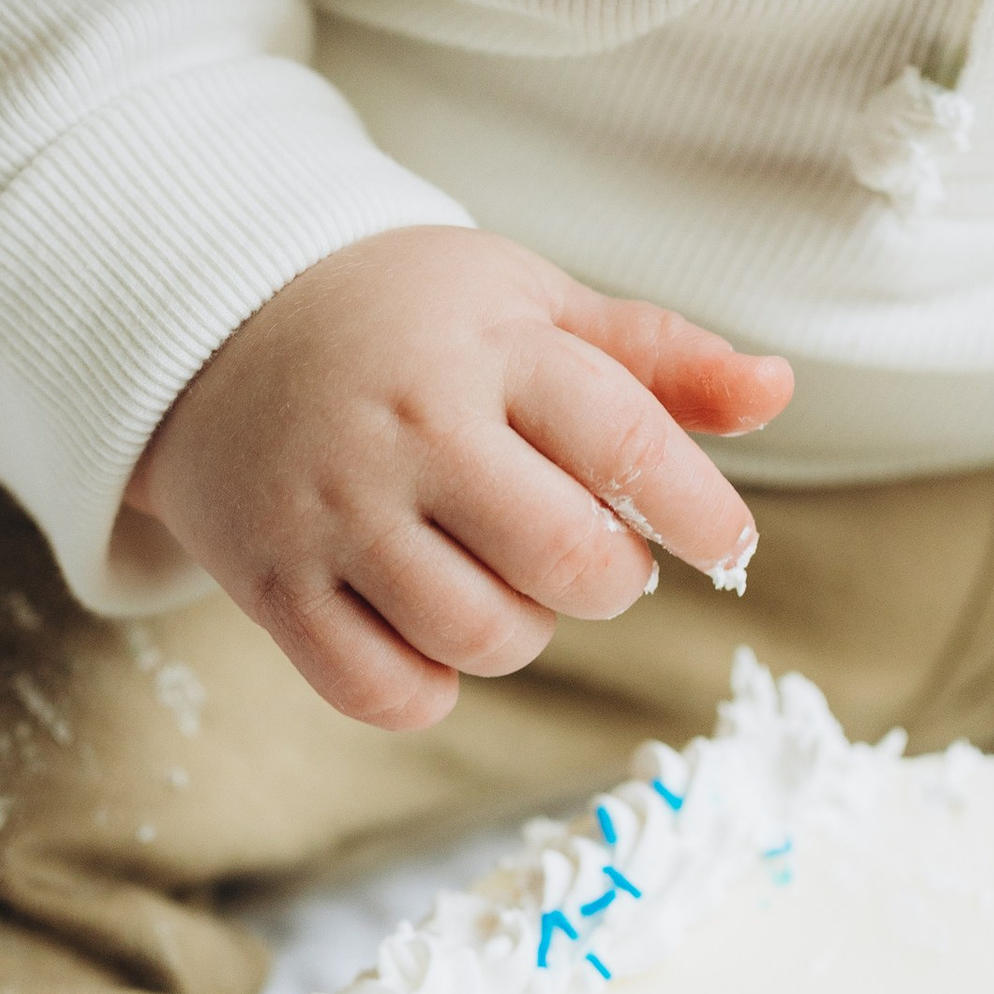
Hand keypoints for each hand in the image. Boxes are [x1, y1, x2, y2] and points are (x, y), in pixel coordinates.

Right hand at [126, 228, 792, 729]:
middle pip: (567, 563)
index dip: (700, 513)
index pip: (631, 446)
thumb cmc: (409, 320)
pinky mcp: (273, 585)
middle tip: (590, 552)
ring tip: (501, 577)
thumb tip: (777, 390)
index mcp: (491, 349)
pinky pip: (384, 692)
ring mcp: (332, 513)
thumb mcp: (532, 301)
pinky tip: (429, 627)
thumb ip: (657, 356)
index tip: (721, 541)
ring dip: (522, 633)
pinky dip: (431, 686)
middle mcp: (409, 432)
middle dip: (609, 579)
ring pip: (482, 638)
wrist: (215, 322)